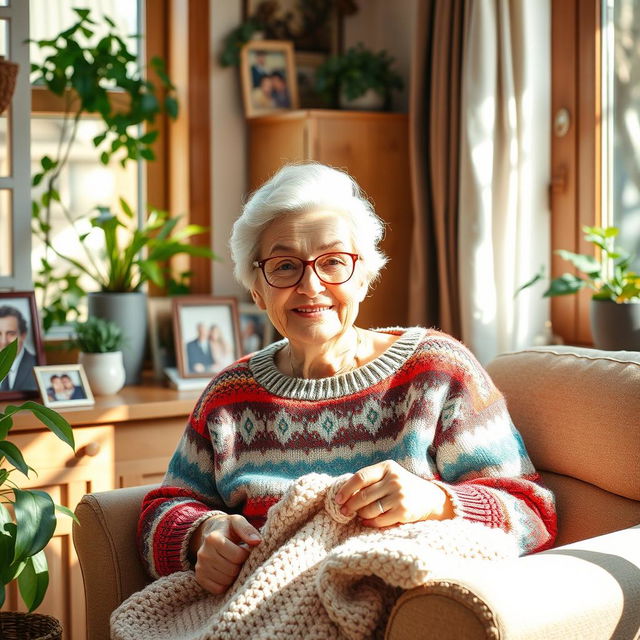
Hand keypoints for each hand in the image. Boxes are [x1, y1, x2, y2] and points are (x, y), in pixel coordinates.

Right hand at [190, 514, 260, 593]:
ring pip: (226, 581)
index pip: (238, 556)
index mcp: (213, 538)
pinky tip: (227, 572)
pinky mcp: (200, 578)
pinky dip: (226, 584)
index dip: (246, 554)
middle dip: (240, 565)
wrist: (211, 532)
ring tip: (233, 563)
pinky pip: (218, 589)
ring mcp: (200, 567)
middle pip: (232, 570)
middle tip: (240, 558)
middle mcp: (203, 553)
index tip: (245, 549)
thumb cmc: (228, 528)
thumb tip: (257, 541)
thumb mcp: (237, 522)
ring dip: (234, 575)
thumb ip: (247, 529)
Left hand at [334, 460, 453, 526]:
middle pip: (363, 495)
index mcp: (387, 467)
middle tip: (343, 511)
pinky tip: (367, 522)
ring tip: (359, 515)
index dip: (346, 489)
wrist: (430, 498)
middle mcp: (394, 480)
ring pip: (369, 510)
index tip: (338, 499)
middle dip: (350, 506)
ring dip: (361, 515)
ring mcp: (400, 495)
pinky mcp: (404, 511)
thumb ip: (371, 480)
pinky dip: (370, 523)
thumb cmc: (402, 486)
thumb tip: (344, 493)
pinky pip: (379, 520)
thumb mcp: (389, 475)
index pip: (360, 477)